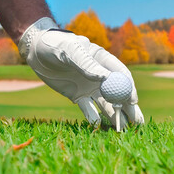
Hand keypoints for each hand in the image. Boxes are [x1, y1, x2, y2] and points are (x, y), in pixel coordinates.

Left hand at [18, 17, 143, 127]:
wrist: (36, 52)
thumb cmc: (55, 44)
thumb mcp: (71, 51)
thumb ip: (87, 64)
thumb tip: (106, 78)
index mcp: (103, 61)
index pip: (121, 76)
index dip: (128, 88)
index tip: (133, 101)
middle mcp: (100, 77)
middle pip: (118, 93)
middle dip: (128, 108)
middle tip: (137, 122)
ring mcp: (90, 88)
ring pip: (106, 104)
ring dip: (114, 116)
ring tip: (122, 129)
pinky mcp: (79, 97)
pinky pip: (88, 109)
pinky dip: (93, 116)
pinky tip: (97, 124)